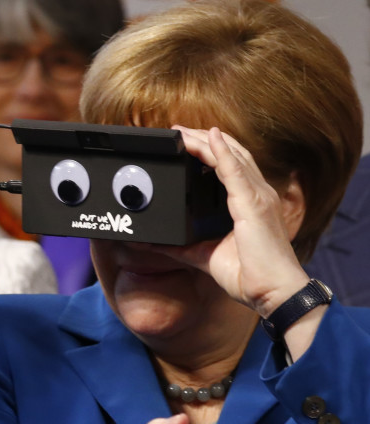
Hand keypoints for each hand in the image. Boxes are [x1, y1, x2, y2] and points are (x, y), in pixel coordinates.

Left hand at [157, 126, 309, 317]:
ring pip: (231, 156)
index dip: (210, 151)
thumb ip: (179, 248)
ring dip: (206, 140)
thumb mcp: (205, 256)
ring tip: (183, 130)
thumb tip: (152, 244)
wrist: (272, 293)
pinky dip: (222, 151)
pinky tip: (210, 136)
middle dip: (204, 139)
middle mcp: (258, 194)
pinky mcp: (253, 204)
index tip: (185, 142)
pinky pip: (235, 170)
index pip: (230, 167)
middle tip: (178, 130)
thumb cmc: (249, 277)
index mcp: (250, 204)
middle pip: (231, 154)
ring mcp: (258, 196)